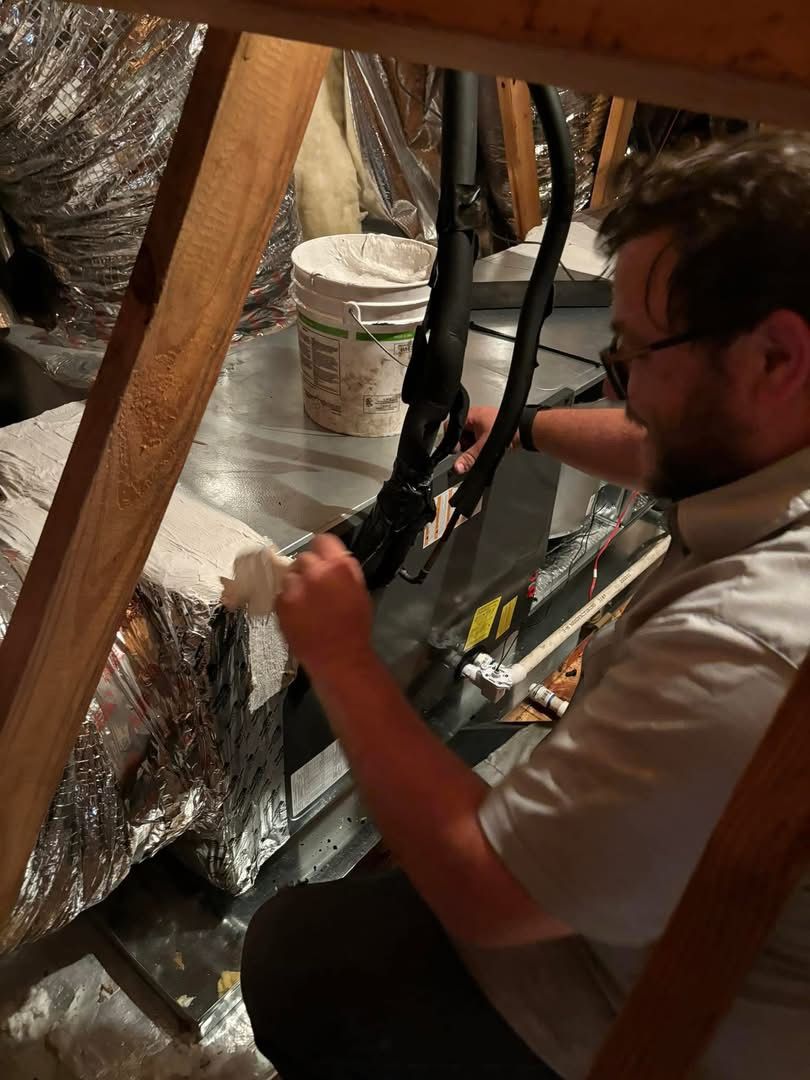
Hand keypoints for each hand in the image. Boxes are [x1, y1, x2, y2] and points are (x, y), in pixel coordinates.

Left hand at [276, 534, 372, 678]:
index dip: (323, 549)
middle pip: (304, 557)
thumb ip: (345, 569)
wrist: (339, 658)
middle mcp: (314, 573)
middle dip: (308, 569)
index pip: (323, 540)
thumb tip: (336, 558)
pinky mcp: (281, 605)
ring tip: (307, 603)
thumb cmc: (354, 627)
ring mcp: (294, 589)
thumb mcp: (359, 590)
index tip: (323, 557)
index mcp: (338, 566)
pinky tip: (300, 614)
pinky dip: (287, 601)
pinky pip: (281, 595)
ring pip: (289, 575)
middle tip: (316, 587)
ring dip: (296, 584)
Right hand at [457, 405, 515, 473]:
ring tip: (481, 449)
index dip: (452, 440)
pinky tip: (486, 447)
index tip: (458, 450)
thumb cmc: (507, 430)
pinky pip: (478, 437)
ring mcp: (482, 421)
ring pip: (469, 437)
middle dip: (464, 445)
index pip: (451, 427)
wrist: (524, 431)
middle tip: (471, 451)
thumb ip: (469, 458)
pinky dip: (480, 444)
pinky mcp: (489, 427)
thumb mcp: (483, 448)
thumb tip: (457, 467)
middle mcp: (476, 416)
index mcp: (471, 415)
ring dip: (473, 445)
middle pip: (460, 434)